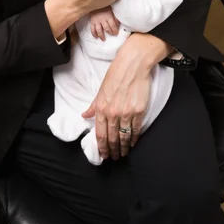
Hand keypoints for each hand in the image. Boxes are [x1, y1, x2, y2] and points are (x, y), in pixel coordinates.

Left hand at [82, 34, 153, 159]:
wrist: (133, 65)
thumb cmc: (116, 74)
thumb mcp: (101, 90)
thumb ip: (94, 105)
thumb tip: (85, 115)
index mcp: (101, 108)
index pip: (100, 134)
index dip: (102, 147)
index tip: (104, 154)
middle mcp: (112, 113)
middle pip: (112, 138)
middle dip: (112, 150)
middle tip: (114, 157)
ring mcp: (126, 113)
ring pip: (124, 137)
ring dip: (124, 147)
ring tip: (123, 153)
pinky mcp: (138, 111)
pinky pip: (136, 130)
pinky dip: (134, 138)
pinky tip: (133, 143)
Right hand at [90, 7, 119, 39]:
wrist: (96, 2)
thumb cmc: (105, 6)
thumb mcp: (112, 11)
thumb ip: (115, 18)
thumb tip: (118, 25)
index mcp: (108, 16)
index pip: (113, 26)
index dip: (115, 30)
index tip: (116, 33)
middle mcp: (102, 19)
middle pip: (107, 29)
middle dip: (110, 33)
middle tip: (112, 35)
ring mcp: (97, 21)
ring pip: (99, 30)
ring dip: (101, 36)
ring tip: (103, 39)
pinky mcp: (92, 21)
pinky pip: (92, 29)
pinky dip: (94, 33)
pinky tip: (96, 36)